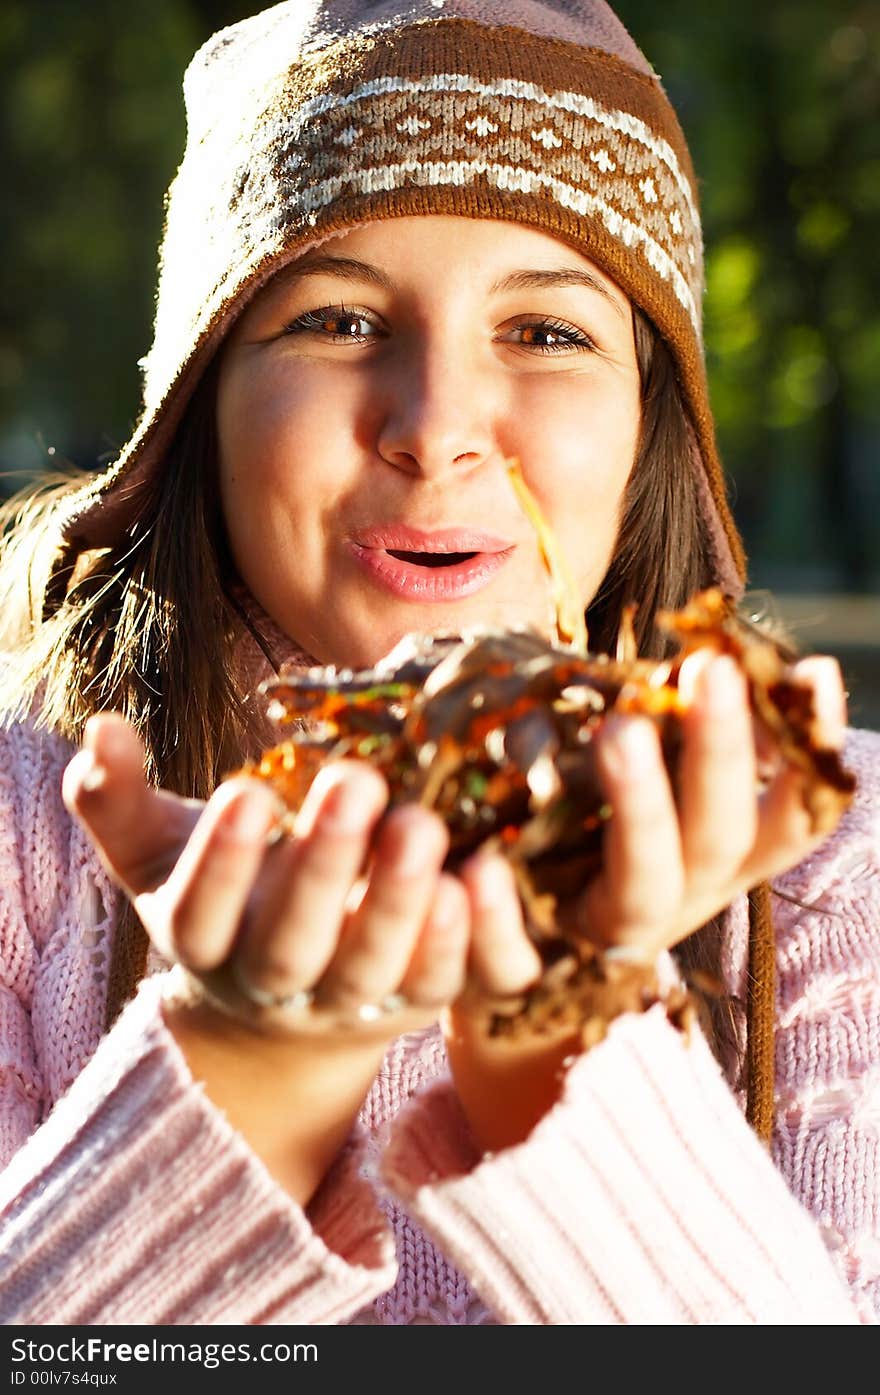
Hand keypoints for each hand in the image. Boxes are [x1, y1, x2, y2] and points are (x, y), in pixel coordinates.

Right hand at [62, 712, 474, 1043]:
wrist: (291, 1006)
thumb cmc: (227, 899)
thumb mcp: (160, 851)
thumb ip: (119, 797)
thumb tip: (101, 728)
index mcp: (208, 943)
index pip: (202, 915)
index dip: (221, 863)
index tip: (246, 792)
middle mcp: (281, 983)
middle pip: (295, 946)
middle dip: (323, 868)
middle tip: (355, 781)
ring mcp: (358, 1000)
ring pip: (379, 970)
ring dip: (402, 902)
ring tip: (423, 825)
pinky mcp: (429, 998)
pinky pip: (458, 983)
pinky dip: (477, 938)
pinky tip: (485, 870)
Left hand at [453, 649, 848, 972]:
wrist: (499, 961)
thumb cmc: (579, 841)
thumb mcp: (635, 783)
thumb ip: (668, 732)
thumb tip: (711, 656)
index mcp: (711, 856)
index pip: (789, 815)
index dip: (807, 752)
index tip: (814, 672)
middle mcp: (676, 898)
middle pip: (717, 838)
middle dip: (719, 754)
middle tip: (710, 669)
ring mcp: (606, 938)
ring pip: (640, 891)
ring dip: (640, 809)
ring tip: (620, 730)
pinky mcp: (524, 975)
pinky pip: (515, 959)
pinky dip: (498, 915)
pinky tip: (481, 866)